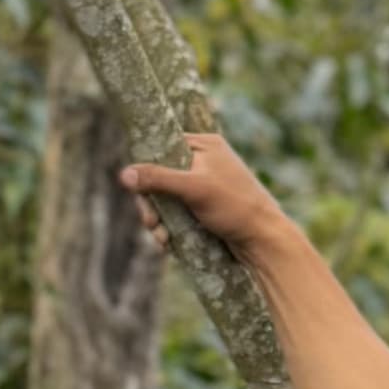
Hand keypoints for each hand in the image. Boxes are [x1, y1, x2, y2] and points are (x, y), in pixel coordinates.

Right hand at [120, 133, 292, 261]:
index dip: (147, 171)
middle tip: (151, 223)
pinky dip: (170, 228)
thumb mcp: (193, 189)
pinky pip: (177, 213)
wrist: (265, 241)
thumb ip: (158, 179)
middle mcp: (204, 162)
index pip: (162, 149)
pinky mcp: (205, 208)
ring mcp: (204, 186)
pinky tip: (170, 243)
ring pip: (166, 199)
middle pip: (160, 177)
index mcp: (205, 145)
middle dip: (152, 204)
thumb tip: (123, 173)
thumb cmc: (235, 207)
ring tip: (163, 239)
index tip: (141, 195)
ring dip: (159, 221)